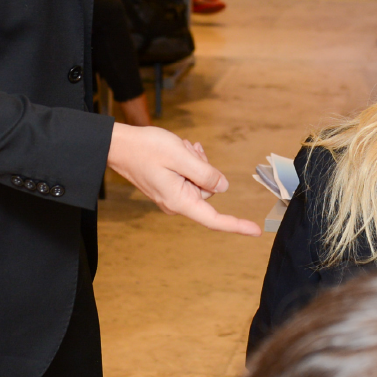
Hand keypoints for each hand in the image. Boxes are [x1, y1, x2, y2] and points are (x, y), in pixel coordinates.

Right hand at [107, 124, 259, 235]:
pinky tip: (181, 150)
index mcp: (179, 201)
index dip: (236, 225)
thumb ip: (205, 173)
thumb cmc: (146, 149)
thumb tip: (223, 187)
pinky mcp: (169, 188)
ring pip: (201, 180)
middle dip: (205, 167)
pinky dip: (190, 163)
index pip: (213, 218)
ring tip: (182, 148)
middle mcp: (176, 203)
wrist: (119, 145)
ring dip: (196, 162)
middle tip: (190, 150)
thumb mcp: (181, 156)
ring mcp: (172, 196)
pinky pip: (190, 177)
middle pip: (209, 190)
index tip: (256, 230)